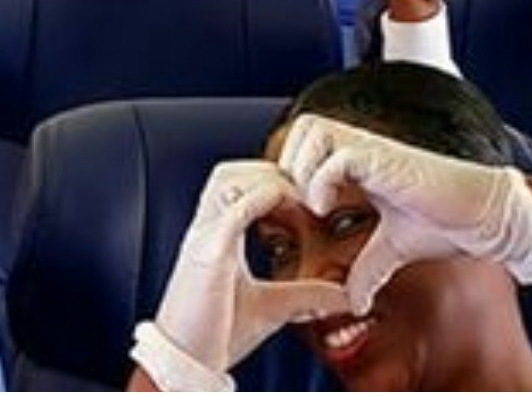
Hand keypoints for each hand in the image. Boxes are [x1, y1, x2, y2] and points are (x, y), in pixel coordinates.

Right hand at [139, 162, 350, 387]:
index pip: (236, 186)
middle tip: (304, 188)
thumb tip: (344, 296)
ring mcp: (204, 238)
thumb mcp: (272, 308)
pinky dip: (258, 199)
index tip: (306, 196)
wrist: (187, 360)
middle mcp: (206, 230)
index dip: (271, 181)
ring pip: (226, 181)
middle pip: (229, 172)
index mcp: (216, 237)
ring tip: (296, 196)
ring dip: (264, 179)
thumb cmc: (218, 334)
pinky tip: (285, 204)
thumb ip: (305, 295)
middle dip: (268, 170)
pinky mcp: (207, 255)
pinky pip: (231, 212)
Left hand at [278, 115, 531, 312]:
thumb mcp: (393, 249)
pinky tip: (326, 209)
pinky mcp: (386, 159)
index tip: (290, 213)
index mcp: (358, 164)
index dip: (289, 175)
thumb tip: (353, 302)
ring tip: (311, 206)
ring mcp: (372, 150)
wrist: (488, 218)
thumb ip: (367, 268)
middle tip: (296, 205)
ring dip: (302, 169)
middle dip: (287, 166)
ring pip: (310, 132)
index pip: (303, 146)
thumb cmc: (446, 224)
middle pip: (299, 130)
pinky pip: (336, 157)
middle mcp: (361, 149)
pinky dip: (321, 181)